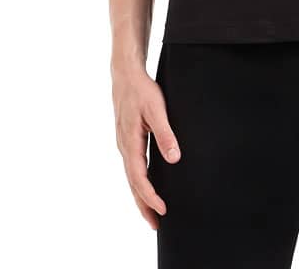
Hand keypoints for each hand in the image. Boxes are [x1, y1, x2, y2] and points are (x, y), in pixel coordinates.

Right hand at [111, 63, 181, 228]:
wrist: (126, 74)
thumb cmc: (141, 90)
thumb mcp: (156, 109)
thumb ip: (165, 134)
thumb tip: (174, 158)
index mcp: (130, 142)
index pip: (139, 177)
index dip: (150, 196)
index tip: (162, 209)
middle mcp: (124, 147)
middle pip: (133, 183)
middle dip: (143, 205)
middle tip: (155, 225)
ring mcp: (124, 143)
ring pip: (131, 177)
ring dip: (140, 196)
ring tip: (152, 212)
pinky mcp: (127, 139)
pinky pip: (132, 167)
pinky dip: (138, 182)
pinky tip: (145, 186)